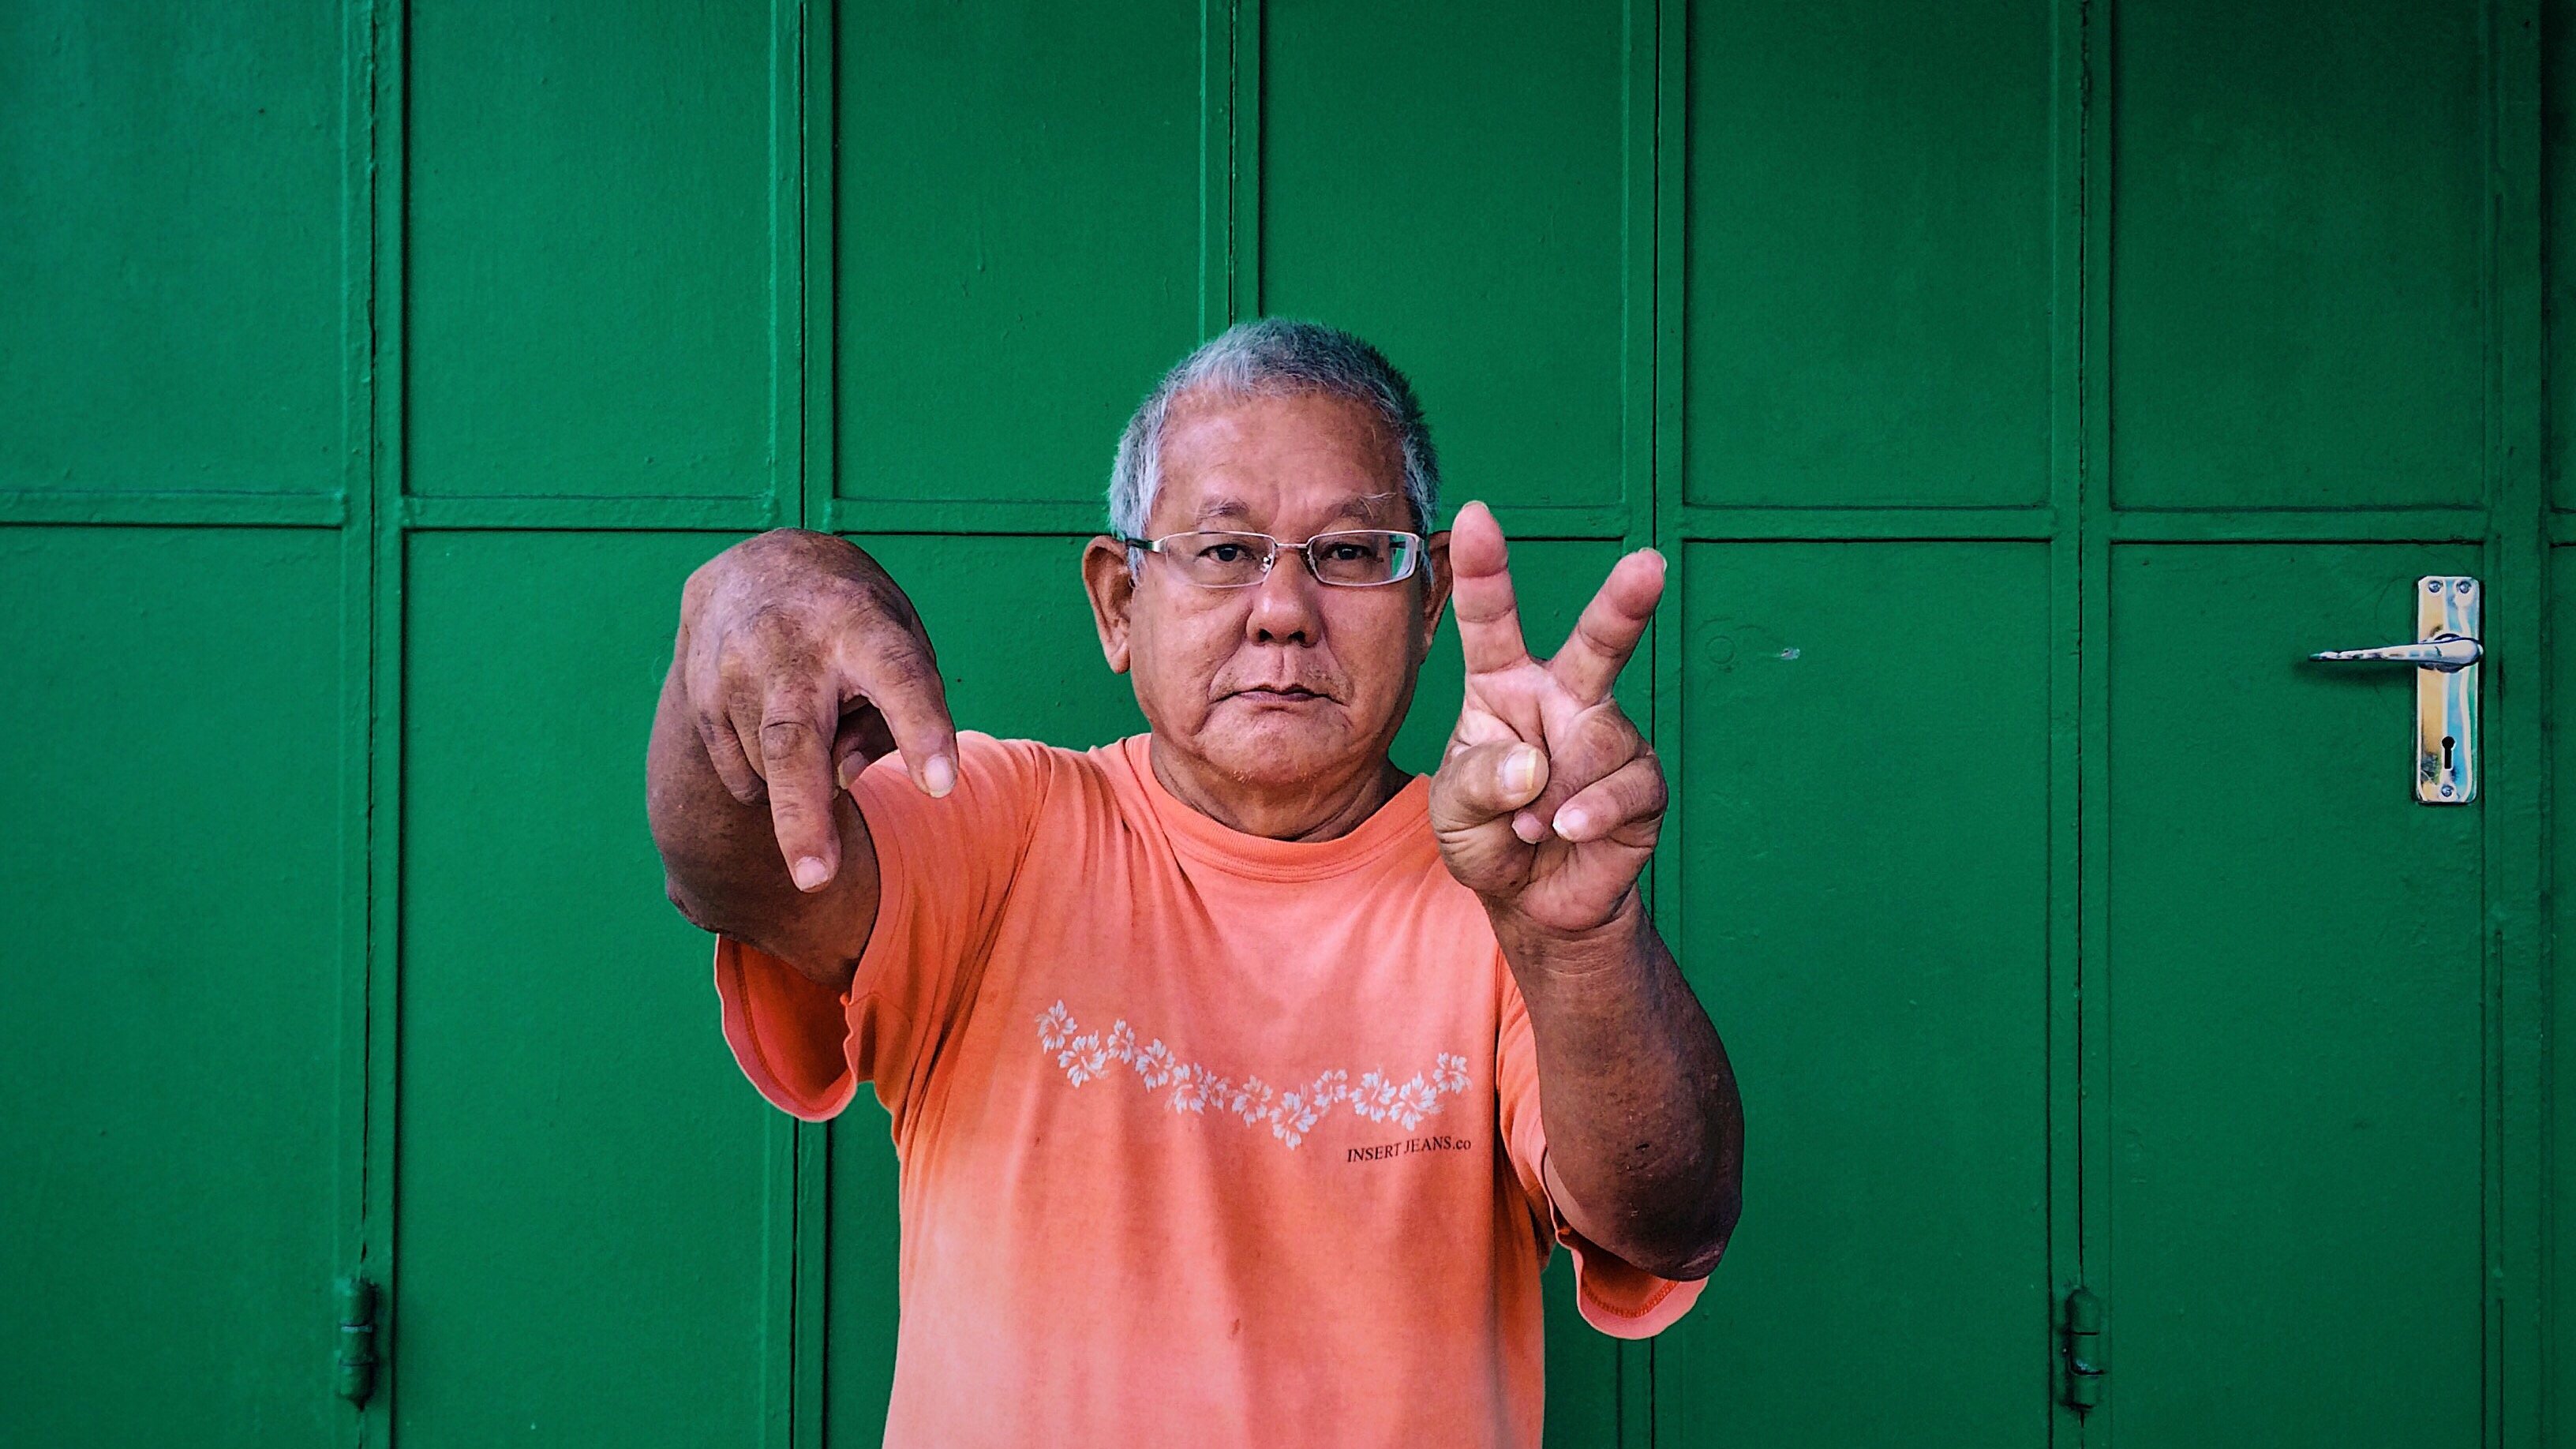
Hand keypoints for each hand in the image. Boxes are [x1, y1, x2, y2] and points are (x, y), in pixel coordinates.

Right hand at [675, 529, 957, 890]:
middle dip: (804, 818)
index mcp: (861, 623)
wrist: (754, 570)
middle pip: (794, 742)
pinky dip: (772, 774)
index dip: (921, 731)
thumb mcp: (897, 646)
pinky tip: (779, 719)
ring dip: (809, 776)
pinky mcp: (700, 700)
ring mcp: (734, 671)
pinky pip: (744, 774)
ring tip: (820, 716)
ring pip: (776, 769)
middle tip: (816, 881)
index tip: (941, 785)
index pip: (899, 679)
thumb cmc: (853, 625)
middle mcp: (789, 645)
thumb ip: (888, 717)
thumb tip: (839, 783)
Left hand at [1428, 502, 1665, 935]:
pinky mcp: (1642, 782)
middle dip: (1625, 602)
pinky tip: (1567, 829)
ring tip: (1532, 825)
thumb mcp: (1453, 811)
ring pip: (1596, 742)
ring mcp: (1608, 735)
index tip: (1477, 516)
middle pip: (1598, 641)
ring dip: (1554, 792)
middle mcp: (1562, 697)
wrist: (1534, 900)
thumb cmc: (1488, 835)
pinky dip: (1589, 812)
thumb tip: (1534, 763)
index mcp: (1503, 685)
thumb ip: (1477, 781)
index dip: (1484, 570)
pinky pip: (1625, 786)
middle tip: (1648, 565)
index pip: (1492, 621)